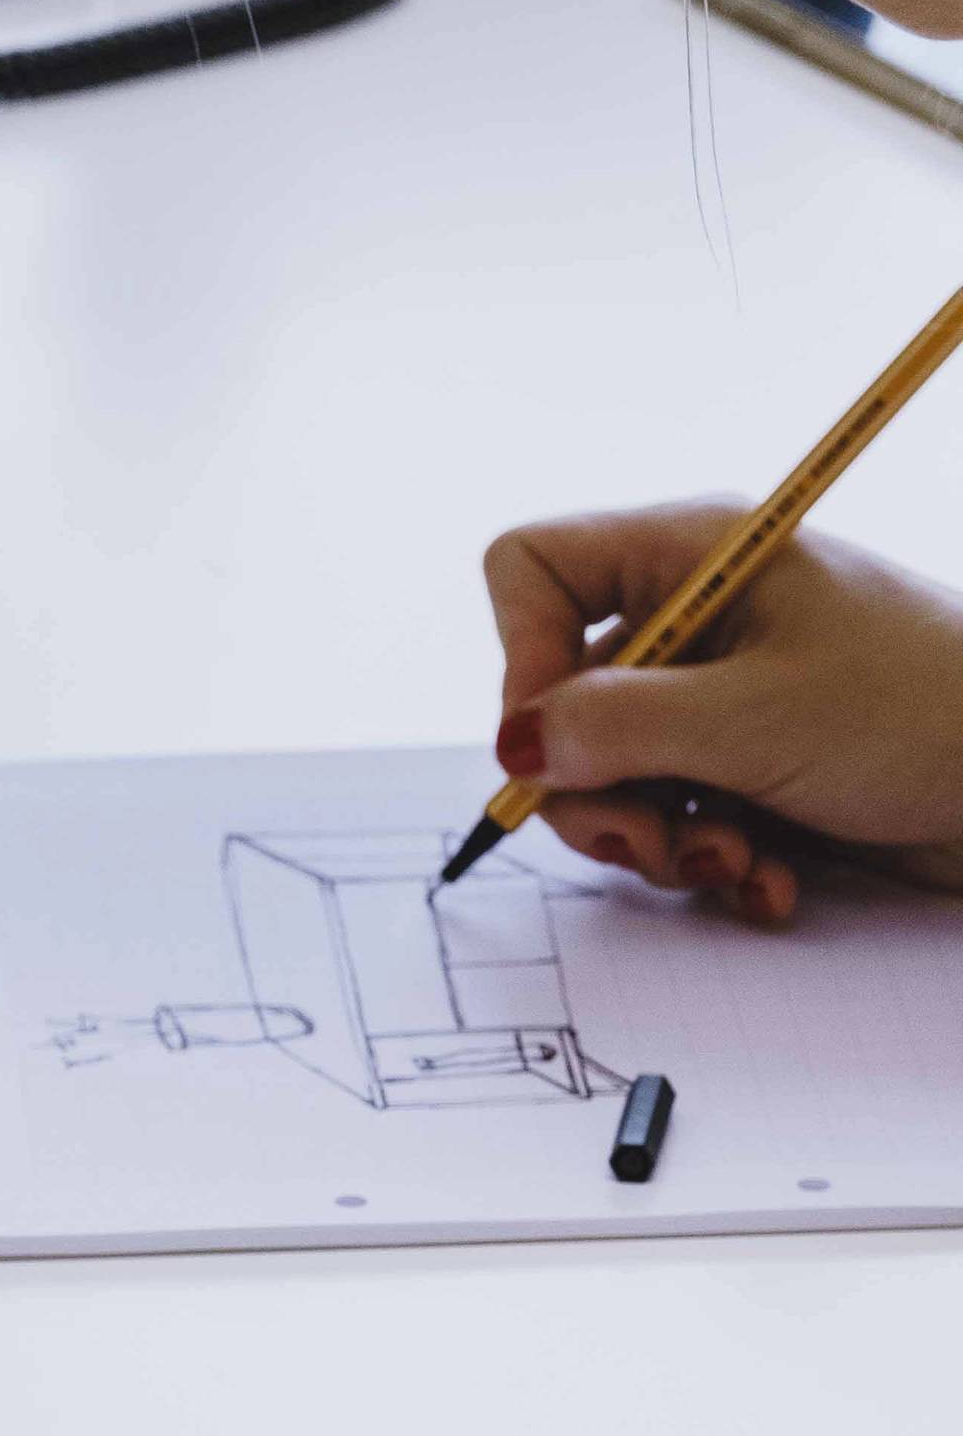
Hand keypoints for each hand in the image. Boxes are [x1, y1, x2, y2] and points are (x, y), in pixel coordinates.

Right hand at [482, 498, 962, 922]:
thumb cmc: (925, 715)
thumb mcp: (753, 720)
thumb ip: (615, 730)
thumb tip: (513, 744)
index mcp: (691, 559)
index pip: (534, 569)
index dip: (522, 655)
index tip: (554, 739)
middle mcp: (696, 621)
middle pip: (561, 698)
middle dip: (596, 787)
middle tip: (649, 839)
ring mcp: (723, 698)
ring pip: (613, 775)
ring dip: (660, 840)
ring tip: (731, 865)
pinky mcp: (754, 769)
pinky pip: (676, 818)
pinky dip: (713, 860)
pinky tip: (771, 877)